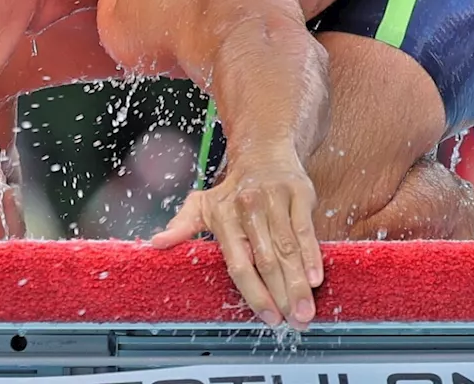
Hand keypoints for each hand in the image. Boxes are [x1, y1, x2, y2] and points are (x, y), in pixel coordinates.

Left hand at [151, 156, 322, 329]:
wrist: (263, 150)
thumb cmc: (231, 189)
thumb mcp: (202, 204)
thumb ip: (182, 226)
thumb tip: (157, 242)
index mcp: (223, 216)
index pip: (239, 263)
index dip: (254, 293)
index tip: (268, 317)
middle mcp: (248, 208)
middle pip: (267, 261)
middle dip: (283, 296)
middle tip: (295, 323)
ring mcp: (274, 200)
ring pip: (289, 250)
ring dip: (300, 284)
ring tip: (307, 311)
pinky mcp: (298, 194)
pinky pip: (306, 231)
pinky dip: (312, 257)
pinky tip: (316, 279)